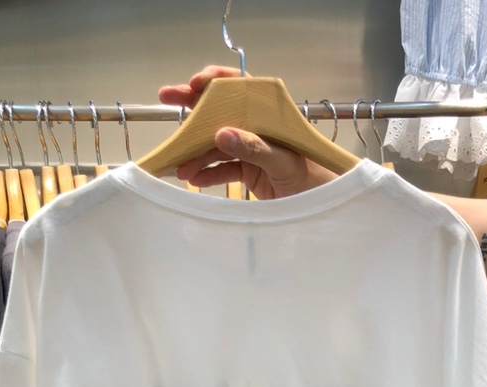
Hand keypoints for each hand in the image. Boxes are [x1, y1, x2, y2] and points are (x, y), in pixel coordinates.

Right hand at [158, 65, 337, 198]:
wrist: (320, 205)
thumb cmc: (311, 177)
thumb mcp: (283, 160)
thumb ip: (253, 147)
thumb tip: (221, 134)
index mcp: (269, 113)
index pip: (239, 86)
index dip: (215, 81)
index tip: (193, 84)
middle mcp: (256, 126)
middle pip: (220, 111)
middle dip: (192, 108)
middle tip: (166, 99)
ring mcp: (250, 149)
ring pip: (217, 144)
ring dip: (197, 153)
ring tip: (180, 167)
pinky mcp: (248, 171)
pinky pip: (223, 169)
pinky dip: (208, 173)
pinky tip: (195, 179)